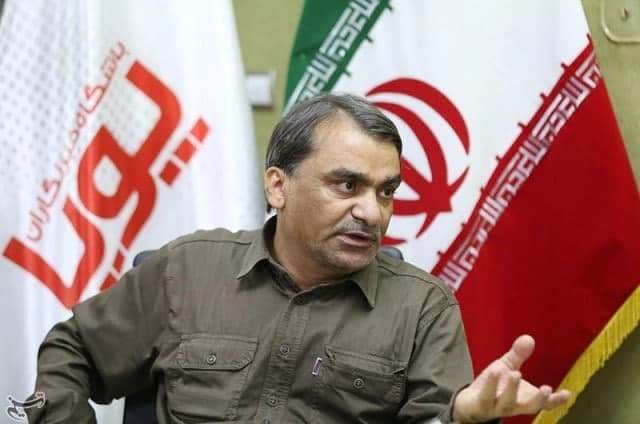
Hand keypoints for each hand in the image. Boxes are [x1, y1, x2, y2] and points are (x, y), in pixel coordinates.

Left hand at [452, 335, 570, 422]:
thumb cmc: (494, 385)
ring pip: (507, 402)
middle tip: (547, 388)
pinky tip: (494, 371)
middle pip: (529, 406)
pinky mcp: (481, 404)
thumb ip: (518, 355)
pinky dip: (490, 384)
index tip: (568, 393)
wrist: (470, 401)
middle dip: (538, 399)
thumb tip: (529, 338)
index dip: (556, 400)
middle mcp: (513, 405)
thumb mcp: (507, 367)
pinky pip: (486, 396)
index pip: (544, 403)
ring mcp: (497, 406)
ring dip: (512, 389)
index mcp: (524, 398)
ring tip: (516, 373)